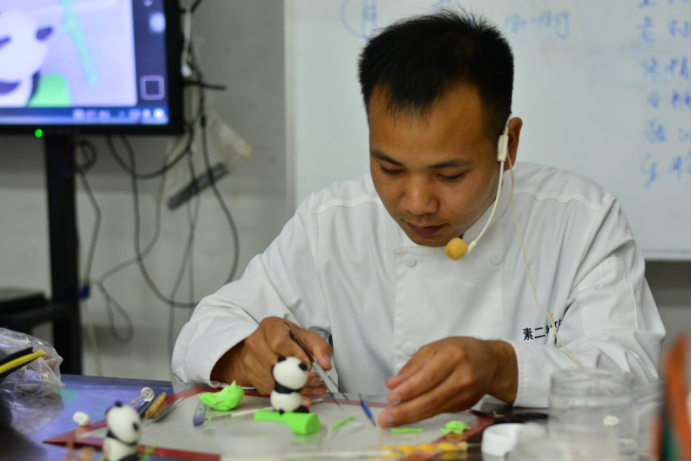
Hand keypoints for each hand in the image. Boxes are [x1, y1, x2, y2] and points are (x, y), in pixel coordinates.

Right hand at [212, 317, 332, 406]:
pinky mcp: (251, 377)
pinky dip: (287, 396)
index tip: (308, 364)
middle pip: (274, 364)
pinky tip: (302, 396)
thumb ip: (319, 347)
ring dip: (295, 389)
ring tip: (314, 390)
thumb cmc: (289, 339)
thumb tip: (326, 365)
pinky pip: (269, 390)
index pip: (279, 343)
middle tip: (316, 382)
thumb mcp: (306, 337)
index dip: (295, 355)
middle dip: (297, 377)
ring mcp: (250, 361)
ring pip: (272, 381)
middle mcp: (255, 342)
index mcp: (270, 327)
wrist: (266, 346)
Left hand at [379, 338, 517, 427]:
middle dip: (406, 410)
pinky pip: (439, 411)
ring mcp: (466, 394)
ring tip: (392, 419)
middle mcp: (462, 377)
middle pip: (431, 398)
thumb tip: (394, 384)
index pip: (429, 377)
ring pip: (435, 409)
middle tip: (386, 417)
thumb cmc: (461, 350)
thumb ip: (414, 366)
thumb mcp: (435, 347)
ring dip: (411, 416)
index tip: (391, 396)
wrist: (491, 363)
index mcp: (454, 356)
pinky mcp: (465, 406)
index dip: (409, 389)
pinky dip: (422, 414)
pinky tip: (408, 415)